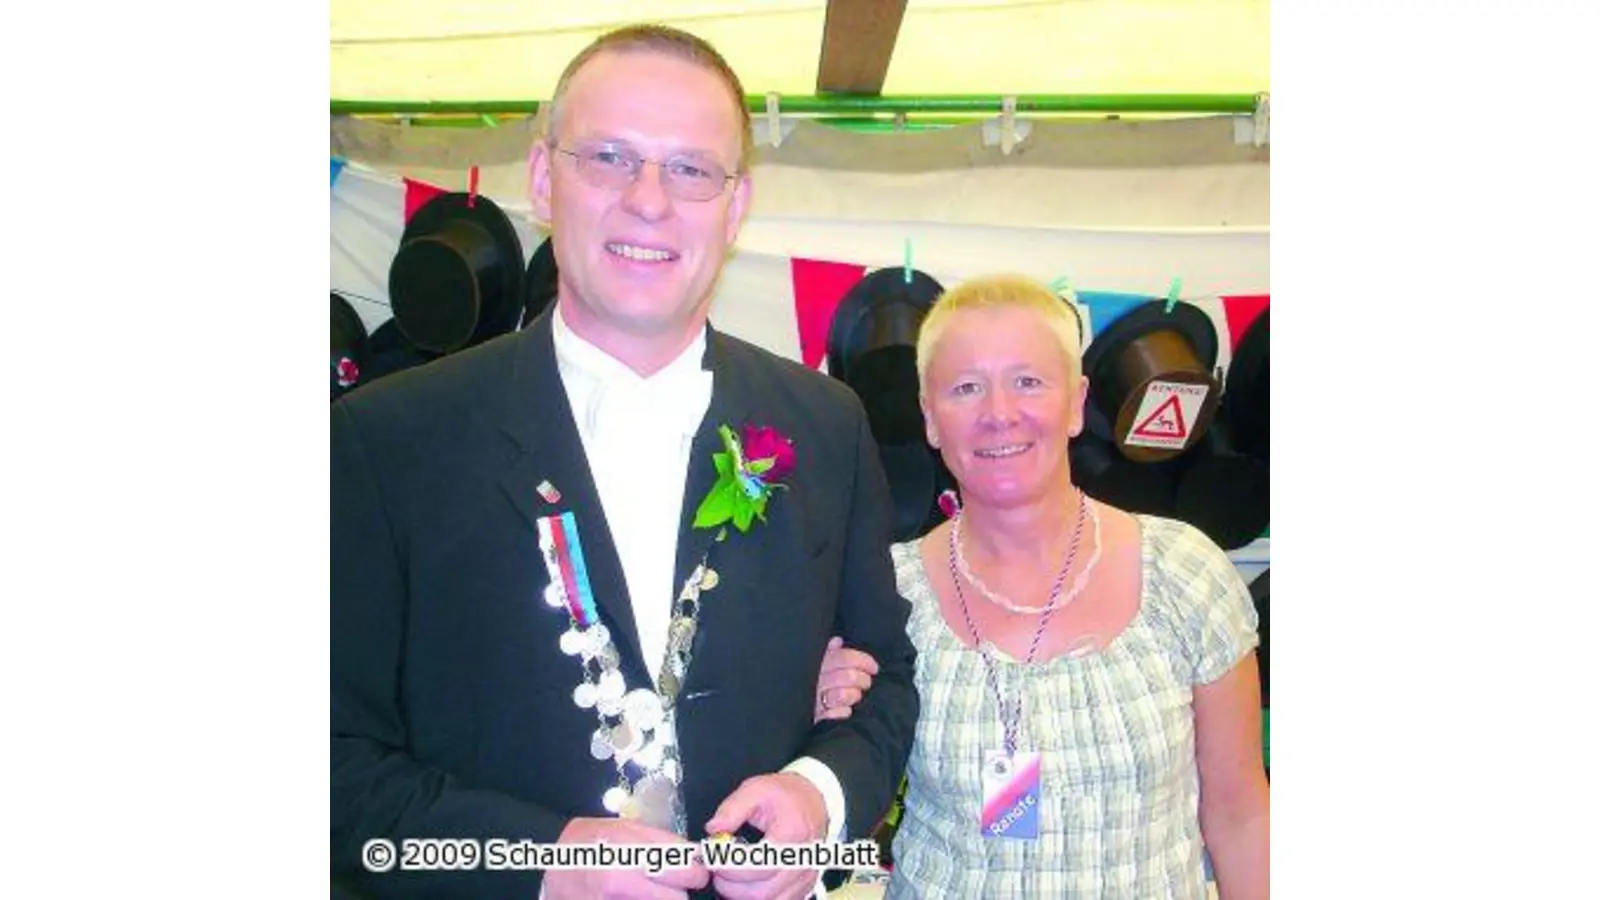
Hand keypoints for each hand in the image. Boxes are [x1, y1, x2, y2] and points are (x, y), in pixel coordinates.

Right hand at [541, 817, 709, 899]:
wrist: (548, 867)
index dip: (695, 870)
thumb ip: (662, 841)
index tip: (692, 869)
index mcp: (630, 849)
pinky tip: (634, 897)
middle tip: (672, 883)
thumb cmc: (588, 842)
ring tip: (648, 889)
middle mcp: (622, 878)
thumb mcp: (625, 828)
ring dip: (662, 899)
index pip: (686, 869)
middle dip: (680, 890)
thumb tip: (696, 854)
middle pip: (679, 897)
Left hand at [703, 773, 827, 899]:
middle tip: (718, 869)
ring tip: (730, 877)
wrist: (814, 799)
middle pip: (762, 892)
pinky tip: (747, 883)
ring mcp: (805, 877)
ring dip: (743, 895)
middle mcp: (802, 861)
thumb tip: (713, 829)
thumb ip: (732, 809)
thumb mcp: (756, 790)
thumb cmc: (786, 795)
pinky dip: (758, 898)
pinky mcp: (805, 887)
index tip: (714, 858)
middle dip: (731, 885)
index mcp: (792, 834)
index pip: (758, 865)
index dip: (730, 868)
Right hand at [814, 636, 878, 722]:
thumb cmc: (817, 682)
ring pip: (842, 695)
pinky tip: (845, 709)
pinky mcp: (817, 716)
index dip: (863, 661)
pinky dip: (843, 712)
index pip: (845, 657)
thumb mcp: (822, 663)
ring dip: (854, 695)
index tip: (874, 668)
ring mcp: (816, 699)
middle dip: (863, 680)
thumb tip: (837, 640)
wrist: (796, 709)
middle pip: (848, 676)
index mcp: (819, 663)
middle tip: (865, 682)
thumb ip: (830, 652)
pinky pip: (835, 714)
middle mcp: (816, 679)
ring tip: (856, 695)